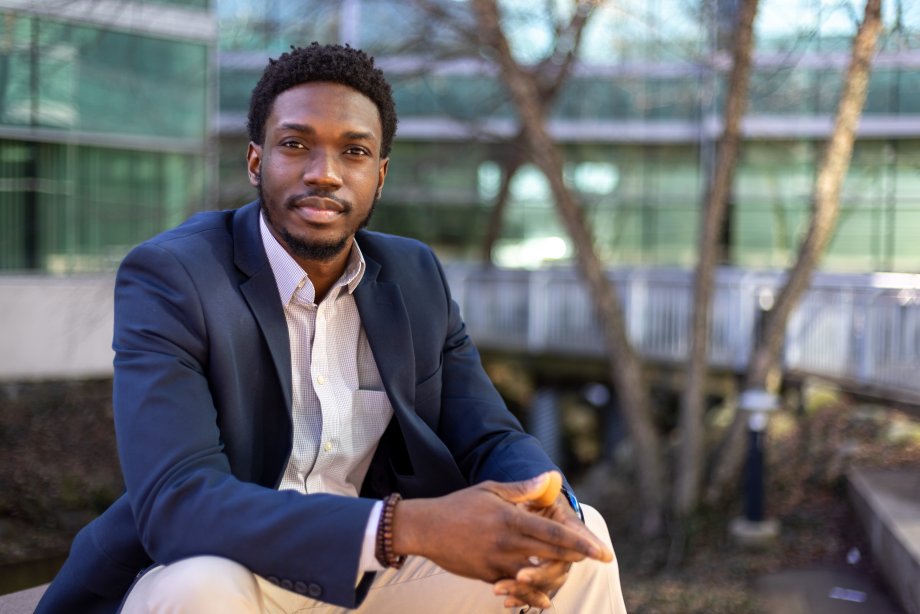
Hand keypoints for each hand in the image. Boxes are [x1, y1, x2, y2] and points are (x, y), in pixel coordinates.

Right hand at [392, 473, 610, 596]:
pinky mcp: (488, 576)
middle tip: (600, 558)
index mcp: (512, 519)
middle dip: (578, 557)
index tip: (601, 550)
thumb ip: (521, 489)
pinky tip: (545, 601)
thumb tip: (547, 479)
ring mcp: (499, 562)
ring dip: (557, 576)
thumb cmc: (460, 505)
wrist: (427, 528)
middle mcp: (509, 542)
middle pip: (552, 554)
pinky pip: (516, 590)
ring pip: (537, 575)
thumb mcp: (491, 490)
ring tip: (573, 575)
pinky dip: (531, 597)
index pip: (554, 533)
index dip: (580, 542)